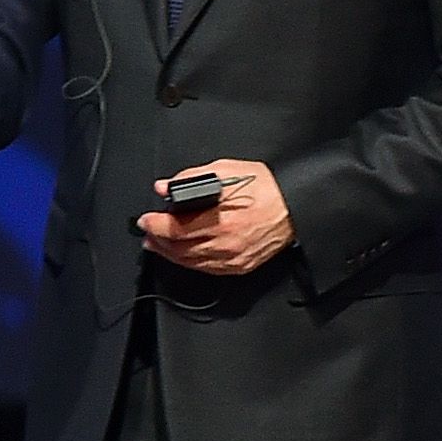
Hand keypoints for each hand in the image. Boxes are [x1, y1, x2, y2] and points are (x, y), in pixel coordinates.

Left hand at [135, 159, 294, 275]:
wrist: (296, 206)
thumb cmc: (266, 188)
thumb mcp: (225, 171)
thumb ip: (191, 179)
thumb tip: (165, 187)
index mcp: (220, 219)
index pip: (174, 230)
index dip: (154, 225)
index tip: (146, 220)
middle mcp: (225, 243)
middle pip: (178, 249)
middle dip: (157, 241)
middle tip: (148, 233)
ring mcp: (232, 258)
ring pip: (190, 262)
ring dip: (169, 254)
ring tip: (158, 244)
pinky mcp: (240, 266)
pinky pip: (206, 269)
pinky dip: (189, 262)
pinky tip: (182, 254)